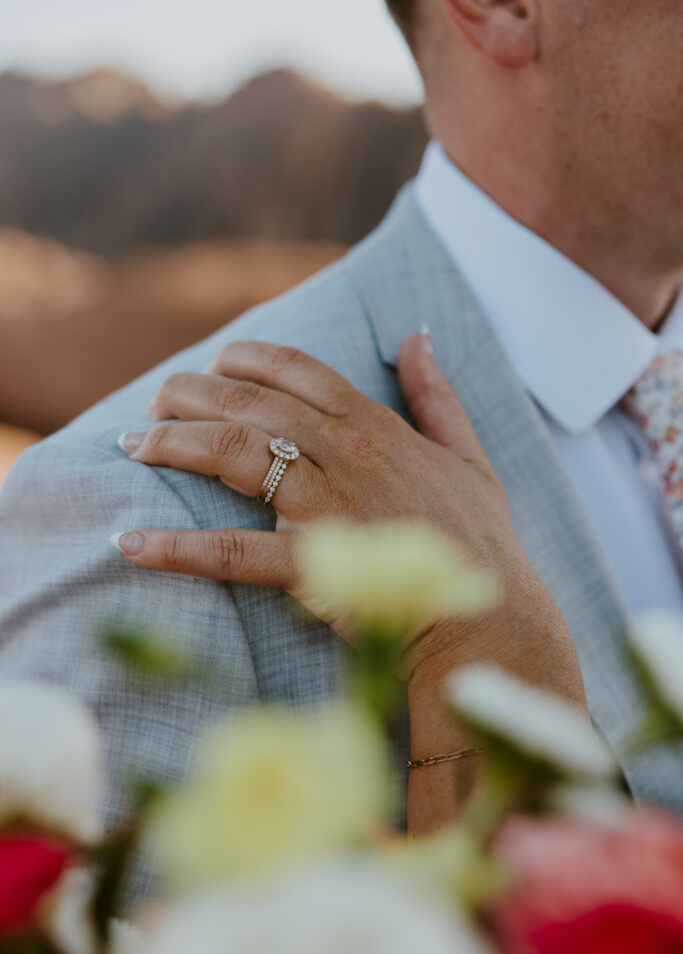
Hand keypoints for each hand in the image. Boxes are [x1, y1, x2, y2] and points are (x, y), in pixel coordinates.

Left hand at [116, 334, 519, 631]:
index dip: (247, 357)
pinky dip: (177, 547)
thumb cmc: (477, 538)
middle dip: (191, 391)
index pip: (298, 371)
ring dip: (173, 443)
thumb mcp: (468, 455)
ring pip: (233, 452)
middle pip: (251, 401)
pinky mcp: (311, 563)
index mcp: (377, 427)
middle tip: (153, 401)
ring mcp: (327, 504)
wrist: (488, 617)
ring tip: (133, 444)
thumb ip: (437, 395)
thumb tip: (418, 337)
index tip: (214, 362)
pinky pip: (233, 551)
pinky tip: (130, 541)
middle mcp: (347, 453)